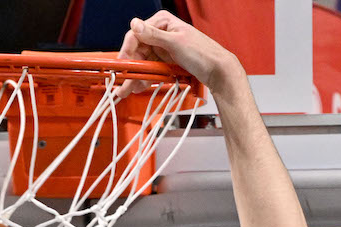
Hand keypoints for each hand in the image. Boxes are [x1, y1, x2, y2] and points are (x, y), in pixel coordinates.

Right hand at [114, 10, 244, 98]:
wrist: (218, 71)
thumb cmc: (203, 53)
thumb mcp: (176, 42)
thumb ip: (153, 35)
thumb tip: (135, 24)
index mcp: (163, 22)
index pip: (136, 34)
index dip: (127, 51)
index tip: (122, 65)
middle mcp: (161, 33)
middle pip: (138, 51)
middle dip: (131, 68)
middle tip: (122, 83)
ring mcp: (164, 48)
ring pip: (143, 62)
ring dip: (136, 76)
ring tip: (127, 90)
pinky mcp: (167, 61)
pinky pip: (151, 69)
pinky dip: (145, 78)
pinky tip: (139, 87)